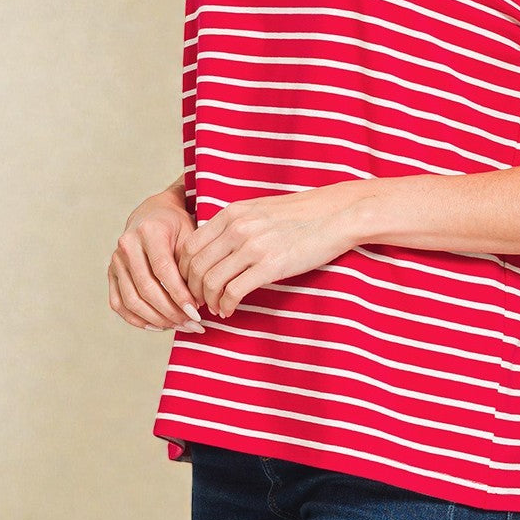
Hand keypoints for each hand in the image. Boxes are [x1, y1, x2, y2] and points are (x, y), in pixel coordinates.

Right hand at [108, 193, 204, 331]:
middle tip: (191, 323)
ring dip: (156, 319)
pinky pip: (118, 303)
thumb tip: (198, 300)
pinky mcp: (110, 273)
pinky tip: (158, 326)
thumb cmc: (177, 225)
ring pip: (131, 299)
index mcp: (149, 231)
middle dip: (170, 311)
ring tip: (179, 326)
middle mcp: (127, 245)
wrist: (153, 213)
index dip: (179, 294)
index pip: (163, 270)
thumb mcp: (190, 234)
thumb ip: (191, 263)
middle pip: (146, 288)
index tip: (196, 312)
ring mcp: (116, 260)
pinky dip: (136, 319)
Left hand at [176, 181, 364, 317]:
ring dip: (208, 301)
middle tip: (198, 302)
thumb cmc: (300, 214)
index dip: (183, 270)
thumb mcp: (259, 210)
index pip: (189, 245)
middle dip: (191, 290)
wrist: (335, 215)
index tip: (190, 283)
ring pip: (211, 281)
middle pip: (194, 266)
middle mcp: (237, 228)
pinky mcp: (270, 265)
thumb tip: (215, 248)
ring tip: (214, 308)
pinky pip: (234, 292)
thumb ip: (235, 224)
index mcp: (232, 213)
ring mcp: (253, 246)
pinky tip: (229, 310)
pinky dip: (226, 306)